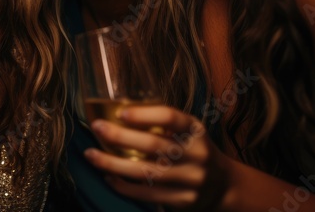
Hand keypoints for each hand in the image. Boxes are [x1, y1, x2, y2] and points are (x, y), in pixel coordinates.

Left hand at [83, 105, 233, 210]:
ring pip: (146, 172)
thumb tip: (117, 113)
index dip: (144, 114)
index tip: (120, 112)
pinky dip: (124, 186)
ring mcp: (191, 179)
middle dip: (120, 136)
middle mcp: (197, 154)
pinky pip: (148, 194)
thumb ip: (163, 123)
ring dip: (113, 164)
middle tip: (97, 127)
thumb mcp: (188, 131)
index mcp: (195, 130)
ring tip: (91, 155)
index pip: (171, 117)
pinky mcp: (183, 201)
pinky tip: (108, 177)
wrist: (223, 186)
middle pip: (153, 145)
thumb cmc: (193, 151)